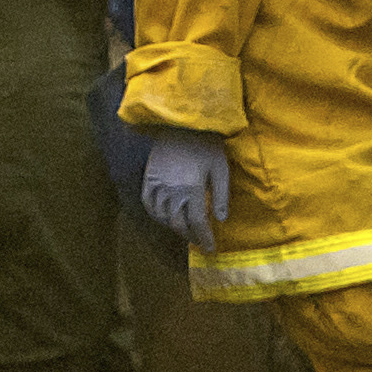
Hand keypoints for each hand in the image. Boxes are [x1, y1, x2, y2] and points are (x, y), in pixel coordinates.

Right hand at [136, 126, 235, 246]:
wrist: (183, 123)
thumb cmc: (207, 144)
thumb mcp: (221, 168)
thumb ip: (222, 195)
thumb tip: (221, 220)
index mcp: (192, 188)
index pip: (196, 222)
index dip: (203, 238)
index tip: (210, 248)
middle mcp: (172, 190)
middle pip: (178, 223)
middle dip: (190, 236)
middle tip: (200, 241)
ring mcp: (158, 184)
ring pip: (163, 216)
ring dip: (174, 227)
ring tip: (186, 231)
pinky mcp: (149, 177)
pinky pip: (148, 203)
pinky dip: (156, 215)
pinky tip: (165, 218)